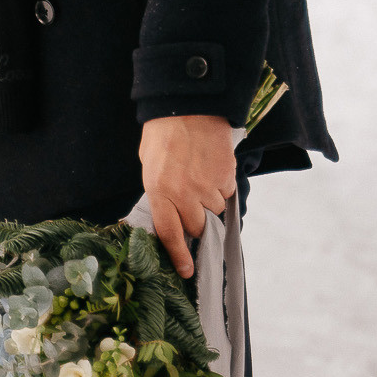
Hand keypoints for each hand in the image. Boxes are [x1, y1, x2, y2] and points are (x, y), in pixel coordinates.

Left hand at [139, 114, 235, 278]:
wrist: (187, 104)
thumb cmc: (163, 134)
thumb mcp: (149, 166)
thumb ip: (158, 193)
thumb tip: (165, 217)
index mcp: (158, 190)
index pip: (170, 233)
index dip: (179, 256)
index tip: (186, 272)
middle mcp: (183, 192)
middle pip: (199, 226)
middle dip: (198, 221)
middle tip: (193, 204)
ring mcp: (206, 183)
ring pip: (216, 210)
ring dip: (211, 201)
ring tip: (201, 177)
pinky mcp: (225, 173)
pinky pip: (227, 191)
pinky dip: (222, 184)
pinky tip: (212, 167)